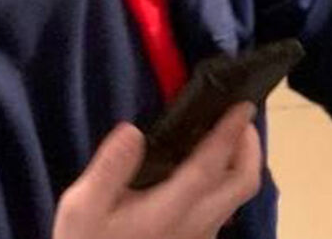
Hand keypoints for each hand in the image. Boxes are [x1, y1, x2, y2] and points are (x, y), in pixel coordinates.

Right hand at [53, 103, 262, 238]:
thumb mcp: (82, 209)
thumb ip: (110, 168)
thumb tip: (133, 131)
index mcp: (171, 210)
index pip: (211, 166)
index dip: (229, 133)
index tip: (242, 105)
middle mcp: (196, 224)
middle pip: (243, 183)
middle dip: (249, 146)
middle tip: (238, 118)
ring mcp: (200, 238)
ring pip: (237, 198)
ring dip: (241, 164)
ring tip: (227, 137)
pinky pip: (224, 207)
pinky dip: (227, 180)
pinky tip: (206, 171)